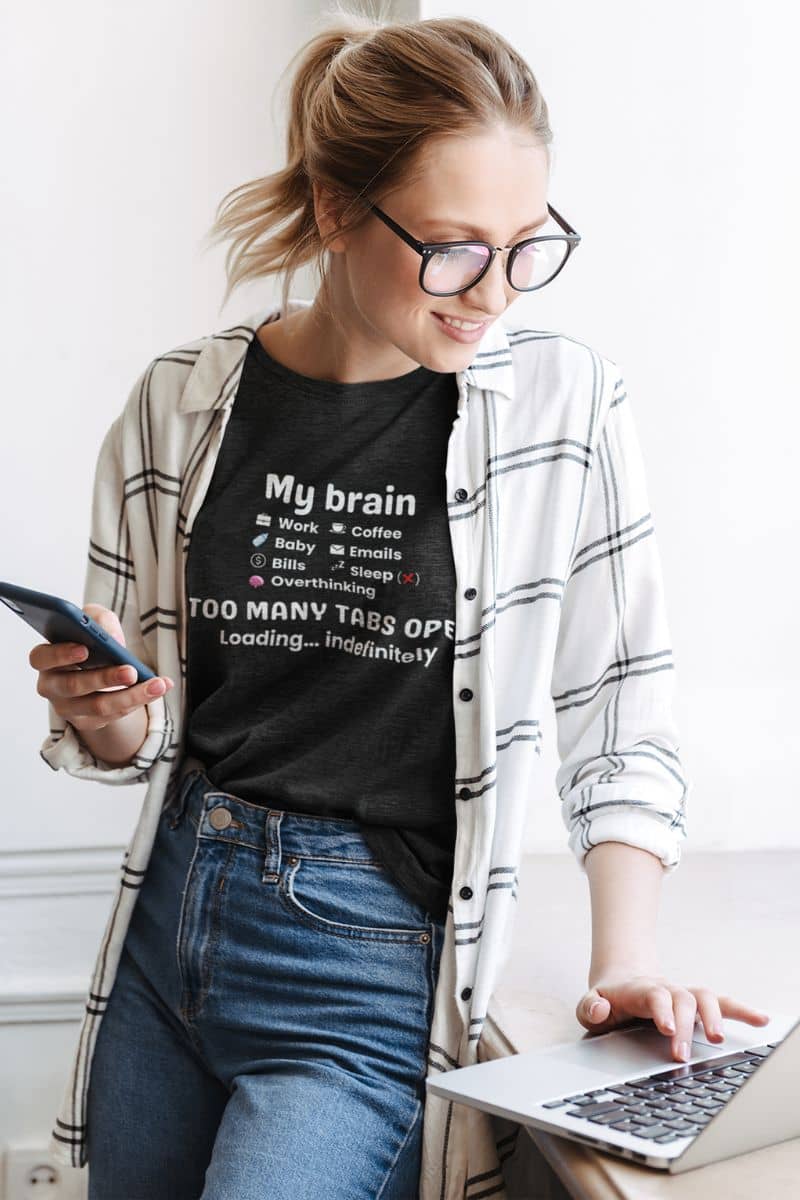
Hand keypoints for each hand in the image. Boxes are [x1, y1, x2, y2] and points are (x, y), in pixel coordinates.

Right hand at [30, 602, 172, 731]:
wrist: (98, 667)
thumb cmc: (91, 639)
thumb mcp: (93, 620)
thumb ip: (98, 619)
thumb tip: (113, 639)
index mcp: (45, 658)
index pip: (41, 657)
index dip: (60, 654)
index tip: (84, 649)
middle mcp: (51, 686)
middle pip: (73, 686)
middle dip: (104, 678)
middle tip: (130, 671)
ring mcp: (68, 708)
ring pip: (99, 706)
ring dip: (132, 695)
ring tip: (157, 684)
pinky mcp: (87, 722)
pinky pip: (113, 715)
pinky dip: (139, 701)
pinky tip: (158, 688)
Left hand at [576, 972, 770, 1062]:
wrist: (622, 982)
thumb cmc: (608, 1000)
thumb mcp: (589, 1005)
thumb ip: (590, 1008)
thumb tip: (601, 1008)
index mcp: (640, 990)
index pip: (654, 996)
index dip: (662, 1010)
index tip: (667, 1028)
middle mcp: (666, 990)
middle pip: (681, 1000)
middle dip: (684, 1026)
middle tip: (681, 1055)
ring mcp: (683, 996)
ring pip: (704, 998)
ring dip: (715, 1016)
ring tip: (719, 1038)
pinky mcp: (697, 1005)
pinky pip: (722, 1004)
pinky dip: (742, 1011)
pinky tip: (760, 1020)